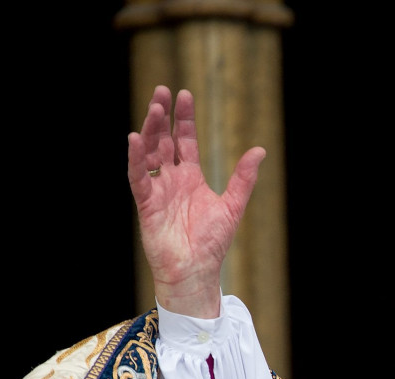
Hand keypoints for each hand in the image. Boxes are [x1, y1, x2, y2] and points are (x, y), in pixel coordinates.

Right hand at [126, 86, 264, 317]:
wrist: (197, 272)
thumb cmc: (212, 243)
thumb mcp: (233, 205)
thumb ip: (243, 178)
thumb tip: (260, 150)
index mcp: (191, 178)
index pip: (184, 140)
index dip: (183, 118)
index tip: (183, 94)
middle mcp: (172, 180)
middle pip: (164, 141)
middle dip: (162, 116)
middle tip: (161, 91)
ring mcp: (158, 191)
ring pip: (150, 154)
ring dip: (150, 131)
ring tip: (153, 108)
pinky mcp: (147, 204)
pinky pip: (138, 178)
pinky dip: (136, 159)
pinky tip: (135, 139)